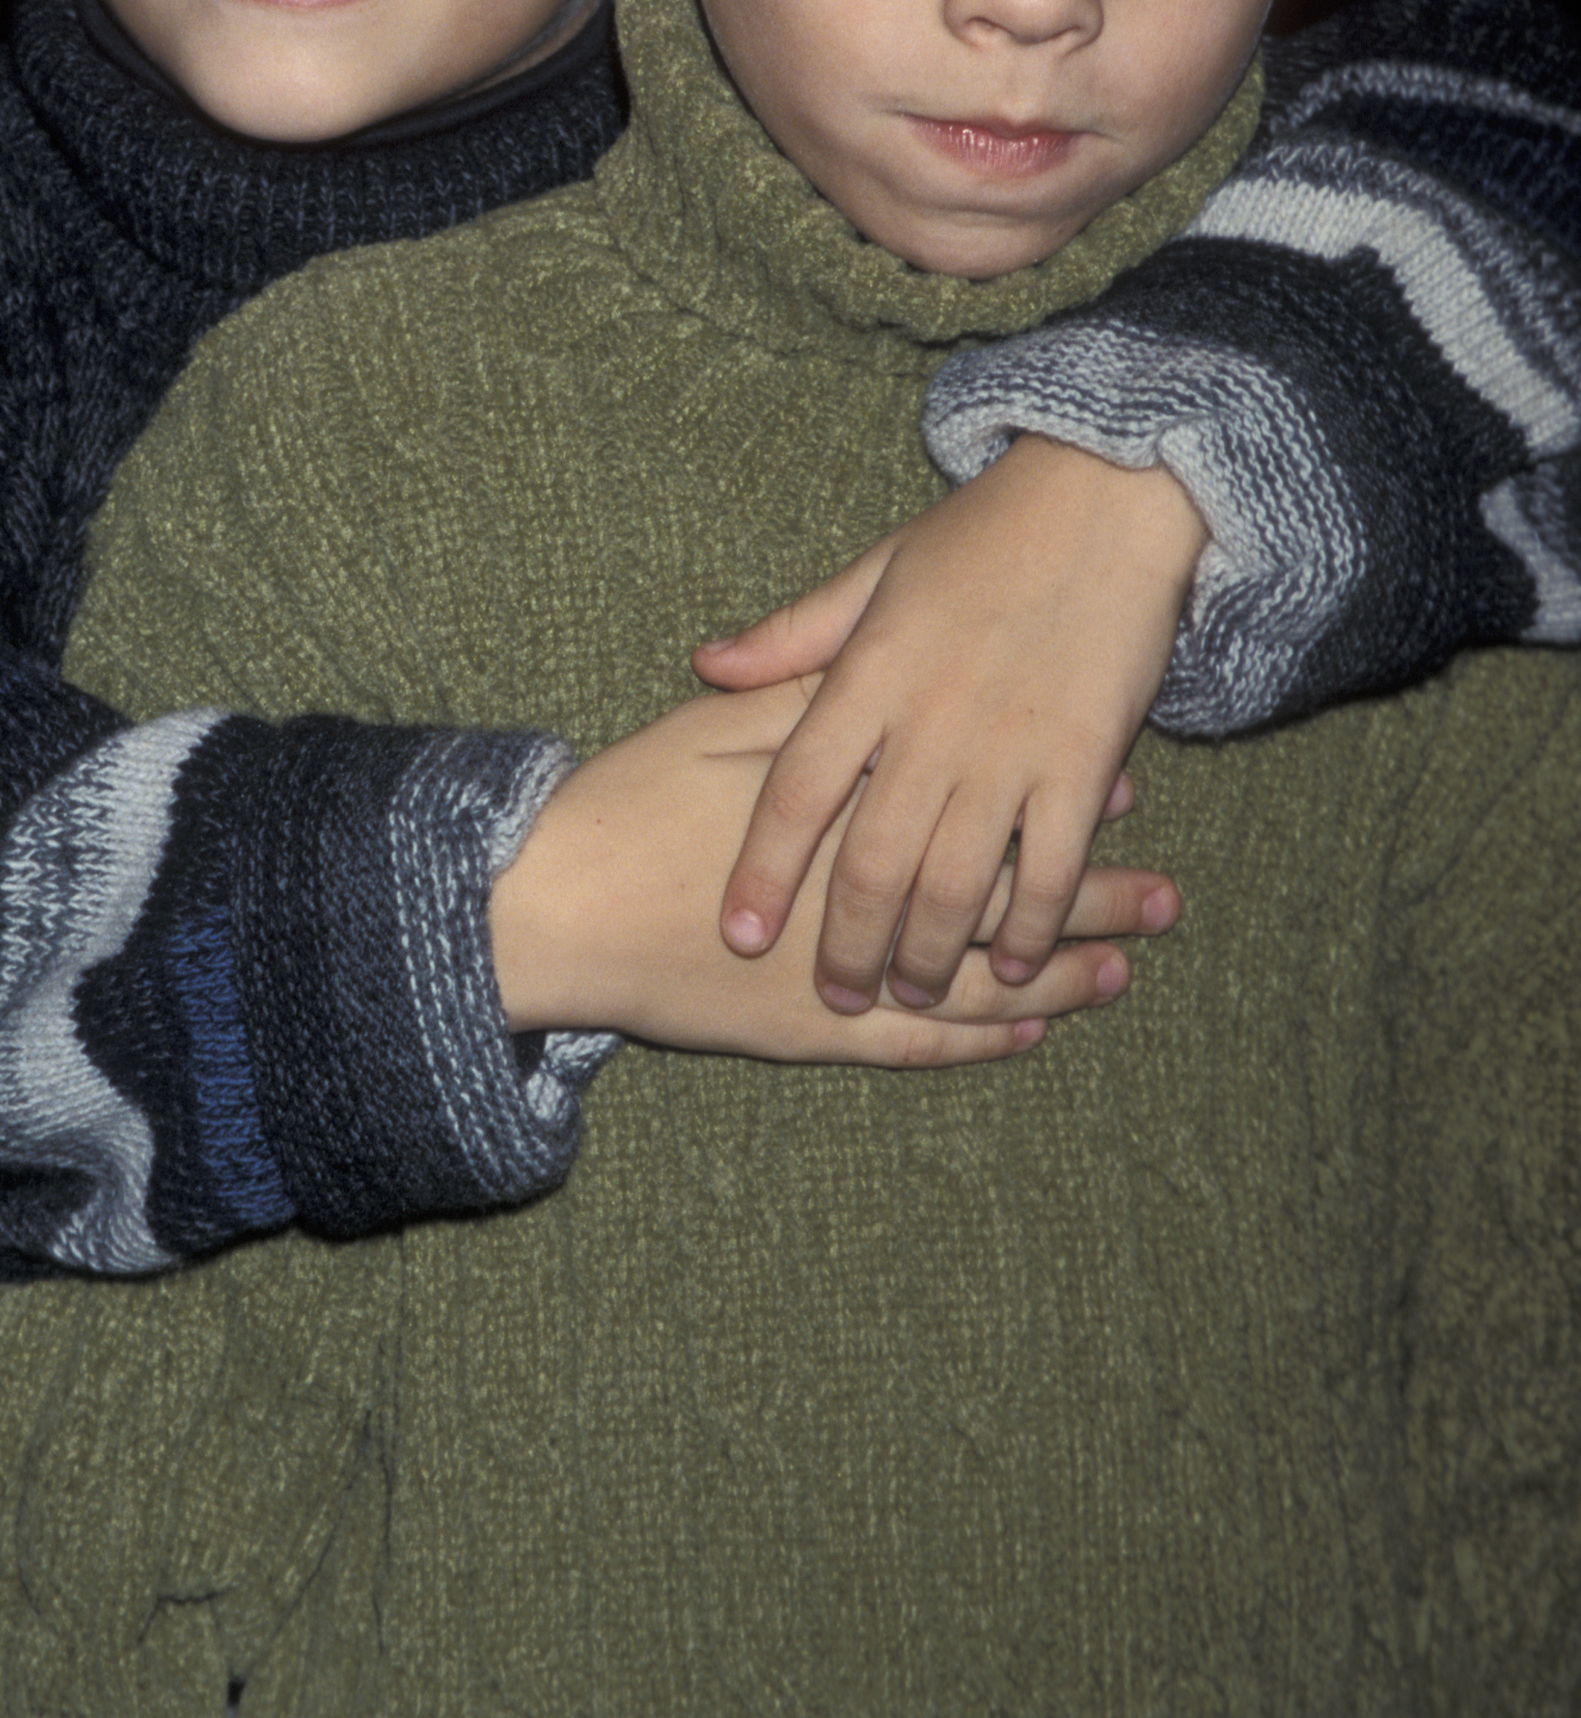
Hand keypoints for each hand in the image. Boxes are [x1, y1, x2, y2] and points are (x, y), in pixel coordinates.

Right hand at [488, 680, 1178, 1065]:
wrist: (548, 910)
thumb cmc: (625, 805)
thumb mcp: (716, 726)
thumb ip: (799, 692)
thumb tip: (884, 669)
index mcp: (850, 813)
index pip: (974, 801)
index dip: (1050, 792)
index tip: (1120, 782)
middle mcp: (860, 902)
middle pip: (997, 898)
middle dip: (1089, 899)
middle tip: (1168, 899)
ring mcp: (838, 977)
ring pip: (973, 983)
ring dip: (1055, 979)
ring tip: (1126, 972)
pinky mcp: (807, 1034)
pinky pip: (916, 1048)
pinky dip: (979, 1043)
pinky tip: (1030, 1036)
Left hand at [695, 437, 1202, 1011]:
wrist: (1103, 497)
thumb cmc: (981, 535)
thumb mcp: (873, 572)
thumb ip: (792, 635)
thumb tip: (705, 663)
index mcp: (868, 675)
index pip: (797, 792)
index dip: (763, 871)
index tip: (740, 933)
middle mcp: (930, 722)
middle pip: (872, 861)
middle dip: (849, 944)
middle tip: (835, 994)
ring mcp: (1010, 746)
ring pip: (956, 881)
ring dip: (932, 952)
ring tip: (910, 994)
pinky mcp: (1086, 761)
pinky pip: (1052, 866)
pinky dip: (1032, 926)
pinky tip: (1016, 966)